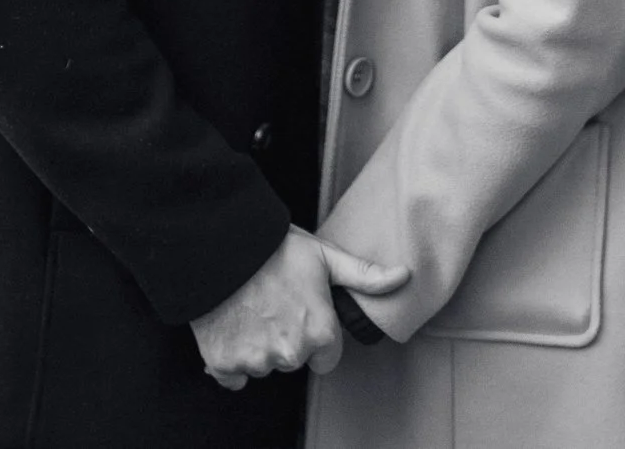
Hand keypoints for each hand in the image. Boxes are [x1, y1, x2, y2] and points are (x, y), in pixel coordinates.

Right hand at [190, 227, 410, 390]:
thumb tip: (404, 276)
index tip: (301, 311)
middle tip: (274, 305)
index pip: (326, 356)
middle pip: (294, 359)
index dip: (315, 333)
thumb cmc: (274, 249)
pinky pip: (232, 376)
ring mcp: (255, 360)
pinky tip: (232, 328)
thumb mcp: (325, 257)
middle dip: (286, 339)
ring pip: (263, 365)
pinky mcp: (223, 363)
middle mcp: (290, 353)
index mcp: (319, 333)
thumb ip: (364, 274)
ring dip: (258, 346)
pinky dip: (230, 358)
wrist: (221, 247)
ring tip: (251, 310)